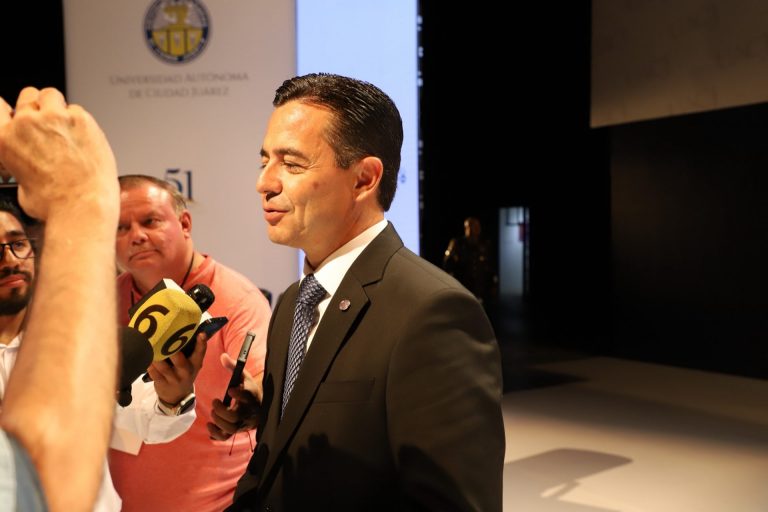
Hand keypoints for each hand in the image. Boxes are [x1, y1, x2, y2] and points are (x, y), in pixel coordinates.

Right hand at [0, 87, 117, 221]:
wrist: (83, 205)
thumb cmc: (55, 203)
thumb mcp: (22, 186)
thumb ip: (21, 164)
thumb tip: (29, 166)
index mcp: (4, 139)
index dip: (9, 109)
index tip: (18, 114)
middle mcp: (26, 124)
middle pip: (28, 96)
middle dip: (38, 109)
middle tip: (50, 127)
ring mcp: (54, 118)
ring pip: (51, 95)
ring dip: (58, 108)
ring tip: (66, 128)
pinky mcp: (80, 119)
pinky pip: (77, 110)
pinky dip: (80, 120)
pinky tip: (84, 138)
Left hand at [149, 332, 207, 405]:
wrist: (177, 396)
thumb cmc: (183, 373)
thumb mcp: (191, 364)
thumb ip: (190, 350)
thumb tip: (185, 330)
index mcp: (195, 364)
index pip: (200, 353)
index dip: (201, 343)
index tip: (201, 334)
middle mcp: (186, 371)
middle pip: (179, 360)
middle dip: (171, 349)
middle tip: (162, 337)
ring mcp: (174, 379)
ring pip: (163, 366)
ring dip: (155, 356)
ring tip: (148, 344)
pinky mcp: (162, 383)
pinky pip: (154, 373)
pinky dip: (149, 364)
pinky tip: (144, 357)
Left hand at [206, 353, 262, 439]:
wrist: (259, 408)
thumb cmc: (249, 390)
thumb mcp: (244, 377)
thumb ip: (233, 367)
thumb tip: (222, 356)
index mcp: (251, 396)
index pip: (247, 396)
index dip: (239, 394)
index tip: (231, 390)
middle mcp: (247, 412)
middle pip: (236, 416)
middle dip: (223, 411)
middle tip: (215, 402)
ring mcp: (241, 423)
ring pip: (231, 428)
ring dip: (219, 422)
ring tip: (213, 413)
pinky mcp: (236, 430)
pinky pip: (226, 437)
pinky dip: (216, 434)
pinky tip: (210, 426)